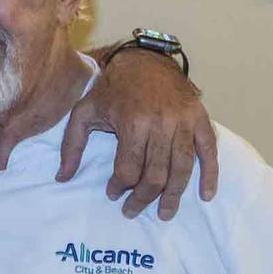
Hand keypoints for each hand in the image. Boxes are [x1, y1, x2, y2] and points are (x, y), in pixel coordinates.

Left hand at [59, 47, 216, 218]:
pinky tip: (205, 195)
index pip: (129, 169)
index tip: (113, 194)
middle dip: (143, 198)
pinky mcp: (200, 119)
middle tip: (132, 210)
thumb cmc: (112, 89)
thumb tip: (62, 177)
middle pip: (156, 175)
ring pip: (182, 169)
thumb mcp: (84, 112)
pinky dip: (210, 175)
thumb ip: (71, 146)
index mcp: (133, 123)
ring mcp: (184, 122)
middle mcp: (161, 124)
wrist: (144, 60)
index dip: (119, 187)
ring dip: (173, 196)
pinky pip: (208, 151)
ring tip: (164, 213)